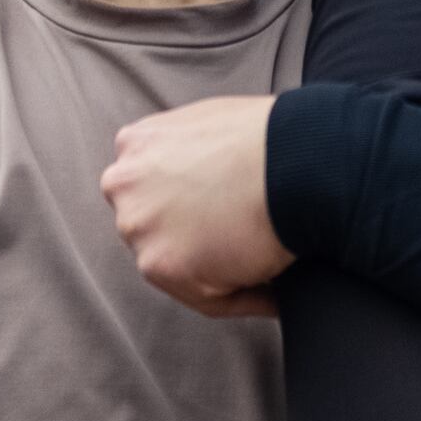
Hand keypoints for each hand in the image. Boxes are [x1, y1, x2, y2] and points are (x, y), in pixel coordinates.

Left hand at [100, 92, 287, 319]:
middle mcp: (123, 184)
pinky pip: (207, 298)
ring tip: (264, 262)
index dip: (190, 205)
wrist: (297, 160)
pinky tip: (274, 288)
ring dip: (216, 270)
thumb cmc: (272, 139)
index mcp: (135, 143)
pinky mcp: (161, 265)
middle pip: (156, 227)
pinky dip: (243, 297)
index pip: (151, 188)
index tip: (223, 214)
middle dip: (195, 237)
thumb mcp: (212, 122)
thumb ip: (187, 152)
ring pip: (176, 265)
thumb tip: (203, 185)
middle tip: (245, 238)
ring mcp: (138, 225)